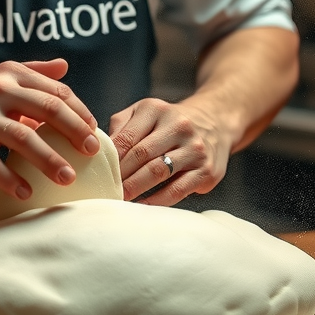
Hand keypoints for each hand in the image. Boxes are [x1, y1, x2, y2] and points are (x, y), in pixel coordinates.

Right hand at [0, 58, 97, 199]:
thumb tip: (65, 66)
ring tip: (67, 178)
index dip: (78, 112)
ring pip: (21, 137)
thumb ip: (32, 72)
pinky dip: (9, 179)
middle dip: (73, 132)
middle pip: (45, 109)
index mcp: (8, 75)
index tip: (93, 132)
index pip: (54, 91)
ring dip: (48, 160)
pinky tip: (25, 191)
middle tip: (91, 152)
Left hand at [110, 98, 229, 205]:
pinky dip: (157, 200)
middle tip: (107, 189)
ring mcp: (195, 149)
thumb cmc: (169, 122)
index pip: (127, 137)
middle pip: (141, 155)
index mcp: (157, 110)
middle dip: (121, 175)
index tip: (100, 173)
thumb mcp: (145, 112)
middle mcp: (179, 126)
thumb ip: (121, 126)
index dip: (112, 158)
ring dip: (136, 188)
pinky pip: (177, 190)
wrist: (215, 122)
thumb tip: (102, 151)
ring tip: (120, 198)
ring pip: (158, 172)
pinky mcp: (207, 170)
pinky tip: (142, 205)